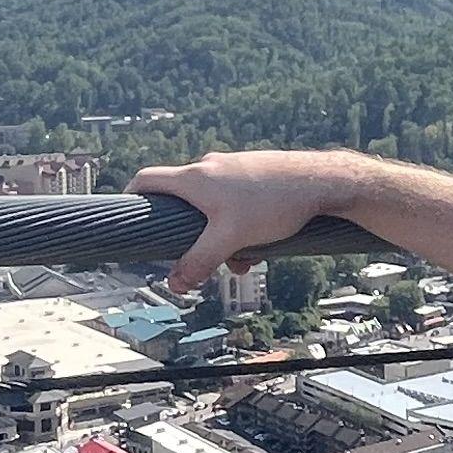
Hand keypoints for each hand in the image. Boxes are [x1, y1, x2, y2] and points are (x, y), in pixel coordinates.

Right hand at [132, 152, 349, 289]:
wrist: (322, 181)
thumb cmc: (274, 203)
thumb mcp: (230, 239)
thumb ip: (199, 262)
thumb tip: (174, 284)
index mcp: (194, 177)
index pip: (147, 179)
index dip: (132, 198)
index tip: (129, 218)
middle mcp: (210, 168)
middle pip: (181, 200)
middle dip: (188, 233)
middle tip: (196, 254)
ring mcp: (232, 170)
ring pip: (212, 208)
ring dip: (220, 236)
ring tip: (242, 258)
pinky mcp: (253, 176)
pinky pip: (234, 206)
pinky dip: (239, 227)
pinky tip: (260, 246)